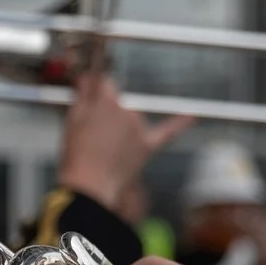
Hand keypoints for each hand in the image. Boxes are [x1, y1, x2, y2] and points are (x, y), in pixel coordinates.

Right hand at [57, 73, 193, 203]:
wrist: (91, 187)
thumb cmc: (77, 156)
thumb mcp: (73, 120)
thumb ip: (83, 96)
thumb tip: (88, 78)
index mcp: (106, 100)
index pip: (105, 83)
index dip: (96, 90)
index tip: (89, 95)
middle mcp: (127, 109)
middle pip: (119, 102)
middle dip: (107, 112)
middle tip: (93, 133)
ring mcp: (139, 127)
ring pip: (133, 117)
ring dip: (122, 126)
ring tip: (105, 148)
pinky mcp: (148, 145)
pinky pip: (169, 131)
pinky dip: (181, 123)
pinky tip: (192, 115)